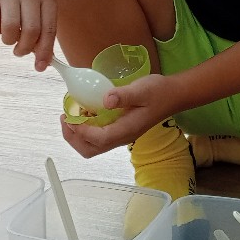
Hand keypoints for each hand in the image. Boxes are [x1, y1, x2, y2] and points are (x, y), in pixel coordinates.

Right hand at [0, 0, 57, 68]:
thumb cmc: (24, 2)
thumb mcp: (38, 12)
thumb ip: (42, 35)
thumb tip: (44, 63)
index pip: (49, 30)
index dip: (45, 51)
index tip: (41, 67)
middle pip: (31, 31)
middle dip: (25, 48)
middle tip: (20, 51)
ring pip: (10, 29)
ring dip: (8, 41)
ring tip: (9, 36)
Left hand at [59, 74, 180, 157]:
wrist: (174, 95)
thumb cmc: (158, 92)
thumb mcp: (141, 89)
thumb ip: (123, 95)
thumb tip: (106, 99)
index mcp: (126, 130)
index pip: (98, 139)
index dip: (80, 131)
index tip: (70, 116)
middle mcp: (122, 137)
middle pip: (91, 149)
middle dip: (73, 138)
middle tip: (65, 118)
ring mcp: (121, 136)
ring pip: (93, 146)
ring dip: (77, 136)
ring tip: (71, 117)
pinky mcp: (121, 130)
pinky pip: (98, 138)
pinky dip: (86, 130)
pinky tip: (85, 114)